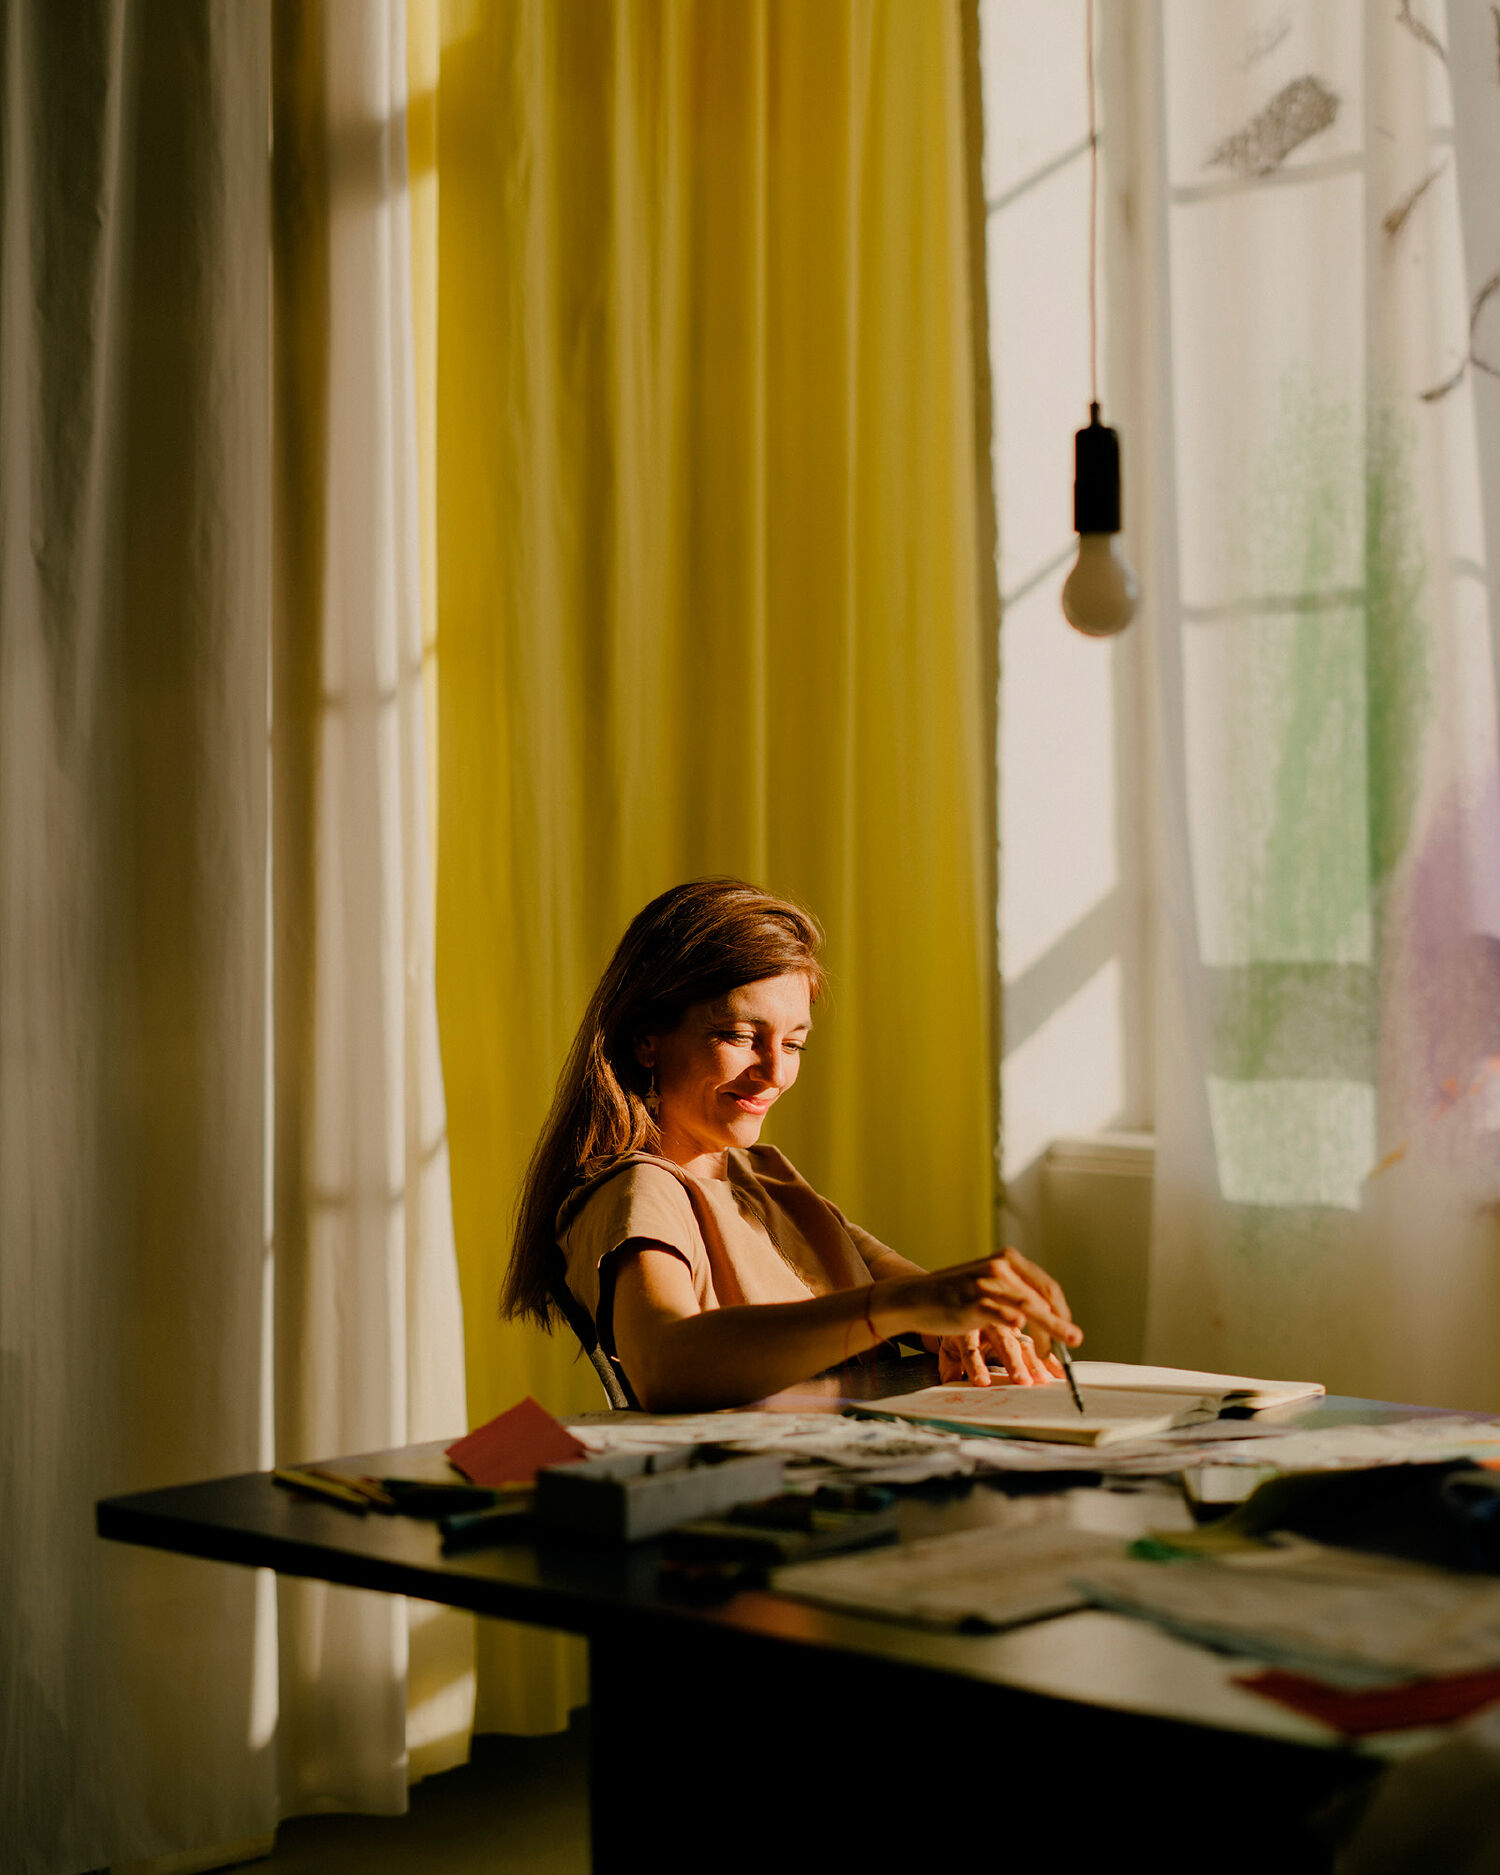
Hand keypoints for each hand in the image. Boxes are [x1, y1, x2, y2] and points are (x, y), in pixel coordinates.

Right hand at [868, 1250, 1079, 1363]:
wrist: (915, 1297)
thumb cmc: (953, 1296)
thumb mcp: (987, 1285)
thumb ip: (1014, 1292)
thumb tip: (1041, 1314)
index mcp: (1007, 1260)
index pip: (1046, 1286)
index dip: (1061, 1310)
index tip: (1067, 1328)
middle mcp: (1000, 1267)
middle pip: (1041, 1298)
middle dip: (1059, 1323)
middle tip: (1073, 1340)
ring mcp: (985, 1283)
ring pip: (1026, 1307)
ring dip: (1046, 1331)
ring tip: (1055, 1350)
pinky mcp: (971, 1301)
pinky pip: (997, 1311)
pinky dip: (1010, 1317)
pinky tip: (1020, 1324)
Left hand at [937, 1328, 1061, 1386]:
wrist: (964, 1302)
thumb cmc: (959, 1332)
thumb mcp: (949, 1348)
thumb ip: (949, 1365)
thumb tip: (949, 1382)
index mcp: (968, 1326)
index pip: (971, 1347)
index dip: (976, 1365)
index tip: (982, 1382)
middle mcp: (991, 1322)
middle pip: (1002, 1342)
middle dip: (1013, 1362)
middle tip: (1022, 1381)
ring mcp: (1009, 1323)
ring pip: (1023, 1339)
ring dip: (1034, 1359)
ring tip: (1042, 1378)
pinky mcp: (1022, 1327)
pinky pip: (1039, 1340)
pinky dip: (1049, 1356)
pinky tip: (1060, 1370)